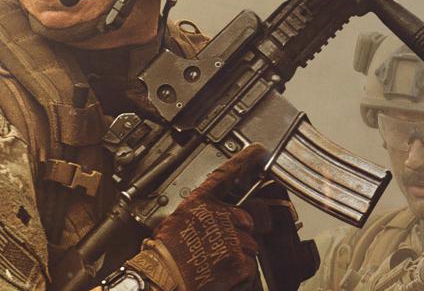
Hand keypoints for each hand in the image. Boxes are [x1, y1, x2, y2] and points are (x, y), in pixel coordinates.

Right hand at [125, 144, 265, 290]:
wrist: (166, 274)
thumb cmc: (167, 250)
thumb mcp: (178, 218)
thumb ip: (200, 211)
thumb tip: (214, 214)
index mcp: (201, 201)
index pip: (225, 175)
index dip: (243, 161)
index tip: (257, 150)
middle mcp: (219, 215)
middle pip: (245, 218)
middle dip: (239, 231)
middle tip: (221, 242)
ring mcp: (232, 237)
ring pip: (250, 244)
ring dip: (239, 252)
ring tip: (216, 259)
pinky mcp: (240, 259)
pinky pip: (249, 264)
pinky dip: (239, 270)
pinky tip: (221, 270)